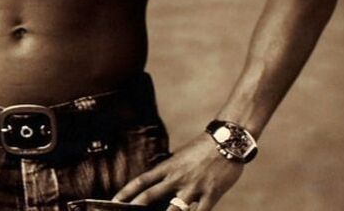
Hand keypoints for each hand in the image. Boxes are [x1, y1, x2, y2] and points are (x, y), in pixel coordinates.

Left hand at [111, 134, 244, 210]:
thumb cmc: (204, 148)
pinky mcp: (210, 194)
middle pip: (150, 196)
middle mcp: (177, 178)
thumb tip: (158, 179)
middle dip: (136, 207)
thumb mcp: (181, 156)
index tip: (115, 201)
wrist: (228, 141)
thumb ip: (170, 169)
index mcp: (169, 167)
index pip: (142, 181)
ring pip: (174, 209)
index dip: (127, 192)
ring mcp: (193, 187)